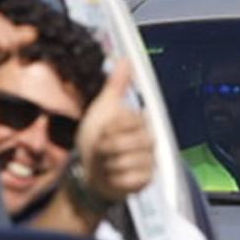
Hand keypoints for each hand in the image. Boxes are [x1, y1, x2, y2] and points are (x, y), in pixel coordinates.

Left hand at [76, 59, 154, 201]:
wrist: (90, 171)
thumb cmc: (97, 139)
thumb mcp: (104, 109)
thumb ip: (116, 84)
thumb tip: (126, 58)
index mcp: (141, 121)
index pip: (127, 120)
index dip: (109, 127)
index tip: (103, 131)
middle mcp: (150, 140)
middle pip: (124, 143)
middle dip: (105, 148)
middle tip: (103, 149)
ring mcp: (150, 161)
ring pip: (124, 162)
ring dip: (107, 164)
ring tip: (106, 163)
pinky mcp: (146, 180)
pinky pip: (128, 179)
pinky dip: (114, 179)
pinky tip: (113, 175)